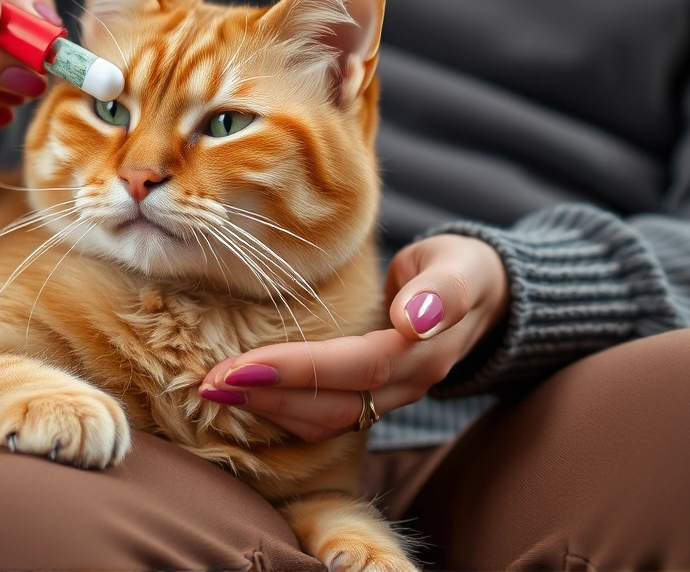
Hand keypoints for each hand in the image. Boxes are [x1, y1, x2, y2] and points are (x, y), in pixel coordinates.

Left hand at [198, 234, 508, 442]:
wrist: (482, 297)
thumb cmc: (463, 269)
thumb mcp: (461, 268)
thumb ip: (442, 291)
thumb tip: (415, 319)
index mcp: (423, 353)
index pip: (354, 368)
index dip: (296, 371)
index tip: (239, 367)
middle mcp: (404, 384)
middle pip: (331, 405)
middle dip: (266, 397)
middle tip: (207, 384)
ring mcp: (388, 397)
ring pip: (324, 421)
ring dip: (267, 411)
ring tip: (212, 391)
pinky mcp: (371, 398)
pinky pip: (325, 419)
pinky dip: (282, 413)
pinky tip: (245, 398)